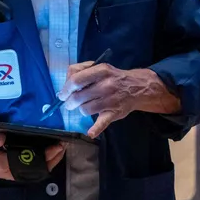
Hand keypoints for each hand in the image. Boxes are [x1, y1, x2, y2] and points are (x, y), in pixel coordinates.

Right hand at [0, 131, 65, 180]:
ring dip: (51, 159)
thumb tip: (2, 137)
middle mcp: (13, 171)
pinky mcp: (15, 167)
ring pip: (38, 168)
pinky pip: (33, 166)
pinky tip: (50, 149)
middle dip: (54, 157)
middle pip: (39, 169)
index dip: (48, 156)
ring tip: (61, 145)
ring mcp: (15, 171)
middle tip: (64, 143)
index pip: (32, 164)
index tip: (58, 145)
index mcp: (6, 166)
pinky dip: (44, 158)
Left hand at [59, 63, 180, 138]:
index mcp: (101, 70)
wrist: (137, 87)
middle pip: (78, 97)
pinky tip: (91, 133)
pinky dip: (96, 129)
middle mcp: (106, 84)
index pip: (76, 80)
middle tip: (70, 103)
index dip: (66, 89)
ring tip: (84, 107)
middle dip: (70, 102)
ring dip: (81, 109)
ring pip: (85, 109)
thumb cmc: (113, 77)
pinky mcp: (114, 112)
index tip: (63, 94)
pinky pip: (103, 122)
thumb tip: (64, 87)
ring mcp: (111, 100)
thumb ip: (81, 71)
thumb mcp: (99, 67)